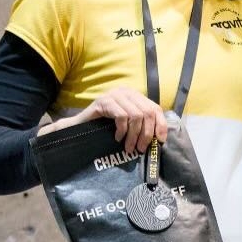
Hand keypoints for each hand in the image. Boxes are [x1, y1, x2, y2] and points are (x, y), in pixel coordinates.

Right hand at [36, 86, 166, 154]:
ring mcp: (115, 94)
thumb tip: (161, 137)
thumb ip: (142, 125)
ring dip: (134, 135)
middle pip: (147, 113)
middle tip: (140, 149)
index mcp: (135, 95)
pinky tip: (117, 138)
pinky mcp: (104, 101)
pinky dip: (122, 130)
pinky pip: (122, 116)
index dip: (161, 125)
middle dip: (146, 134)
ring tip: (129, 147)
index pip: (155, 108)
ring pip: (136, 116)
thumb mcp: (128, 125)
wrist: (80, 126)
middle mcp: (127, 92)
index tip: (160, 141)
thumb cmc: (105, 127)